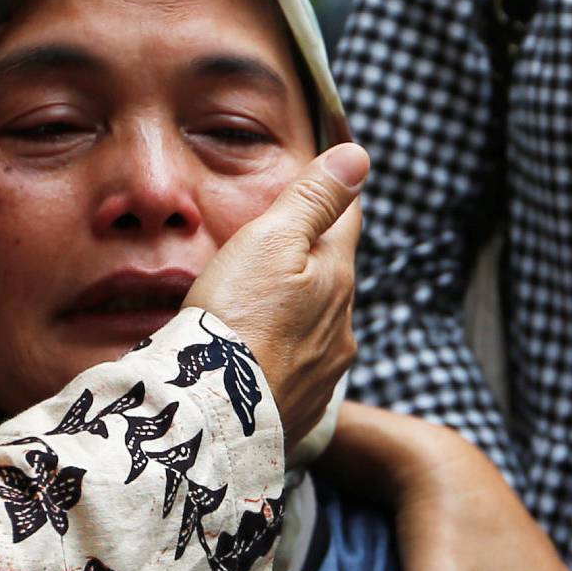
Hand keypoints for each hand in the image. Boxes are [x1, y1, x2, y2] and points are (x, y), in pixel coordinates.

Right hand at [186, 142, 367, 449]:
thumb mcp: (269, 241)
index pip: (347, 219)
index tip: (330, 175)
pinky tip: (254, 357)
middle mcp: (341, 325)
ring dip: (294, 311)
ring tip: (257, 308)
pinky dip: (280, 355)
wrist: (213, 414)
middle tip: (275, 246)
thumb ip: (313, 199)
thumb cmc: (235, 319)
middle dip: (310, 259)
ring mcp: (324, 371)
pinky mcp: (300, 408)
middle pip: (331, 275)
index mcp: (336, 276)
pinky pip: (296, 368)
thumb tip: (358, 157)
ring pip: (315, 324)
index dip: (335, 194)